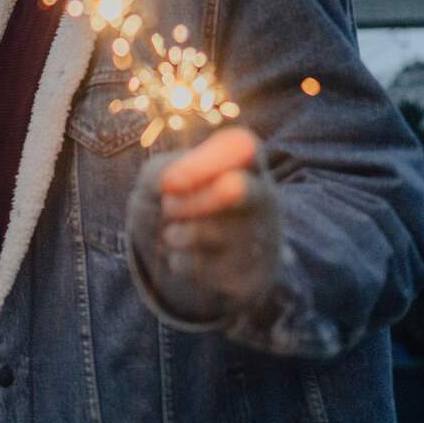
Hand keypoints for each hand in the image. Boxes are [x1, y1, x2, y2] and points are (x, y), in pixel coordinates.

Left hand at [127, 127, 280, 322]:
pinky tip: (191, 258)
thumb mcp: (162, 178)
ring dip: (174, 233)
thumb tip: (170, 183)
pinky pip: (196, 266)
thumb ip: (161, 171)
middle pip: (235, 189)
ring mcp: (261, 238)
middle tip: (169, 206)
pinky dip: (178, 261)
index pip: (241, 146)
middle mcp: (263, 197)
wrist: (200, 259)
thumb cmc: (179, 203)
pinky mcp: (250, 275)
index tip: (168, 182)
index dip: (201, 162)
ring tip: (179, 232)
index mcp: (246, 164)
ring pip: (201, 232)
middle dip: (191, 200)